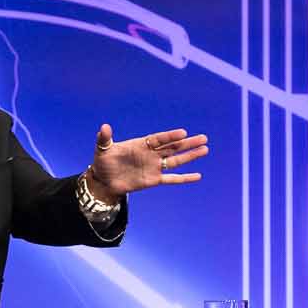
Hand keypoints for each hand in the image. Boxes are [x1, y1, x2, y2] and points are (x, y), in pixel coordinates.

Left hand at [85, 124, 209, 200]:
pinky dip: (184, 178)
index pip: (159, 139)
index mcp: (141, 144)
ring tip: (205, 149)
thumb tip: (104, 127)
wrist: (103, 180)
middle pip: (173, 147)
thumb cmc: (103, 161)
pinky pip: (172, 179)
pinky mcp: (153, 180)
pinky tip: (198, 176)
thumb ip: (104, 138)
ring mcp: (154, 167)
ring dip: (190, 156)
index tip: (183, 133)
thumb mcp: (102, 149)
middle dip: (188, 143)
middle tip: (204, 138)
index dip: (170, 136)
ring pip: (176, 161)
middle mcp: (151, 154)